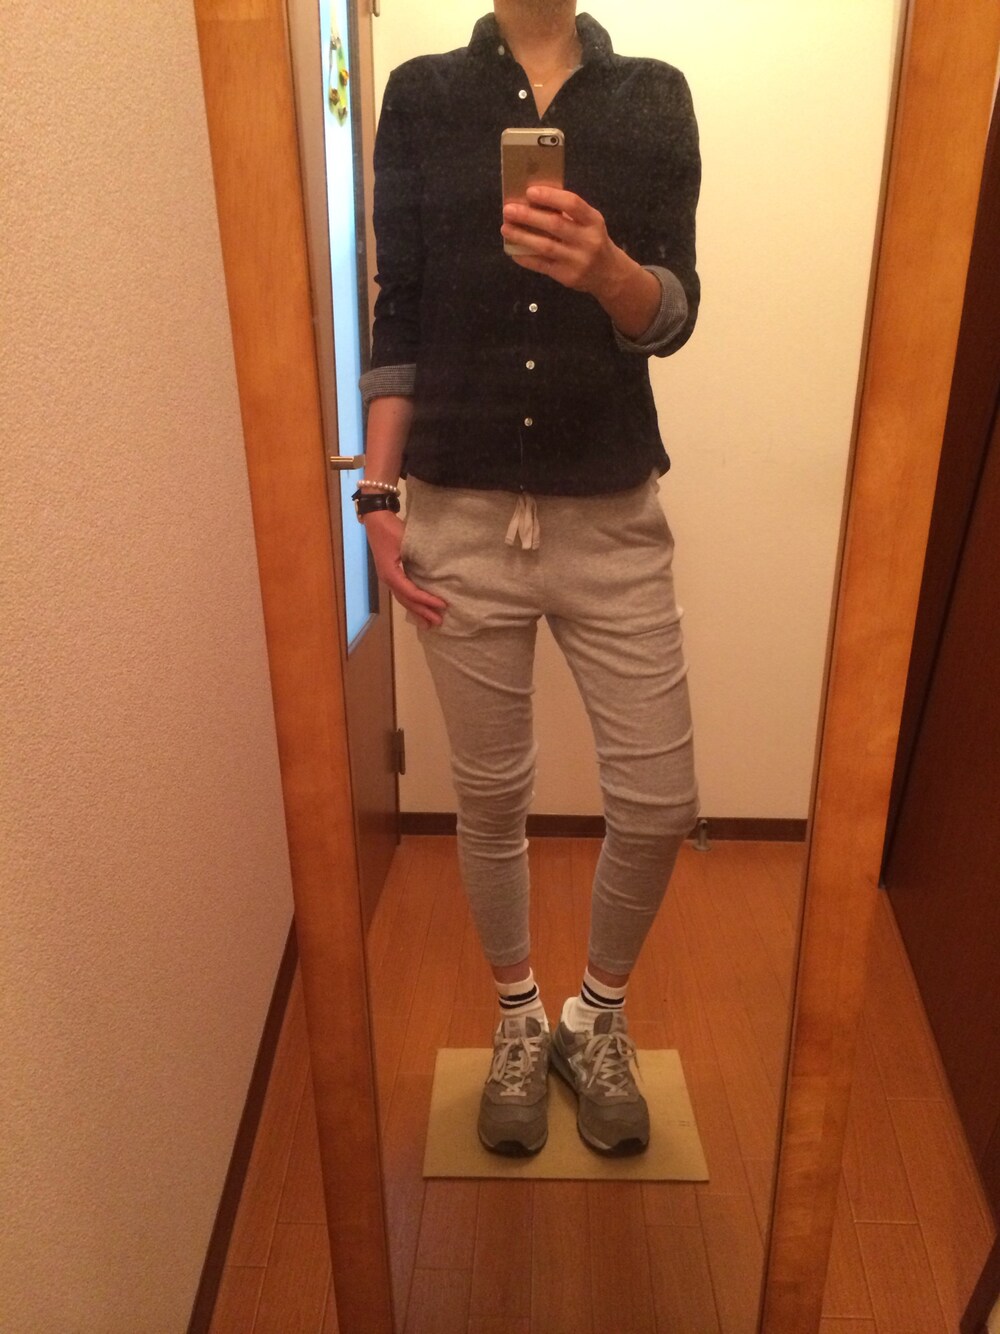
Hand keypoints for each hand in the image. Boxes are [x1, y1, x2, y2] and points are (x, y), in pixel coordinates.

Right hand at [362, 509, 446, 627]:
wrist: (376, 520)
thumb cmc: (390, 529)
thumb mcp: (405, 541)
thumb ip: (418, 556)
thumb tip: (435, 571)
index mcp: (391, 574)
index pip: (411, 592)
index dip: (427, 600)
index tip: (443, 605)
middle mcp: (388, 579)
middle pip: (407, 600)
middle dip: (423, 612)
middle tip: (439, 623)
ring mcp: (388, 577)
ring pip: (403, 599)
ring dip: (417, 610)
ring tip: (428, 622)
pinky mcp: (391, 574)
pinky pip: (402, 592)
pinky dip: (411, 602)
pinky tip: (418, 607)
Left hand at [501, 185, 623, 297]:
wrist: (608, 273)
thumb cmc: (592, 240)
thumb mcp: (589, 223)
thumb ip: (568, 213)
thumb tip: (534, 201)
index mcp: (593, 221)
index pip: (572, 204)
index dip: (550, 196)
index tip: (529, 192)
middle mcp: (587, 240)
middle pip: (555, 225)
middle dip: (529, 216)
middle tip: (508, 210)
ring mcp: (577, 261)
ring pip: (545, 246)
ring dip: (522, 236)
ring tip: (506, 228)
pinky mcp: (567, 276)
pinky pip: (542, 266)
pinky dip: (526, 258)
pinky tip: (513, 251)